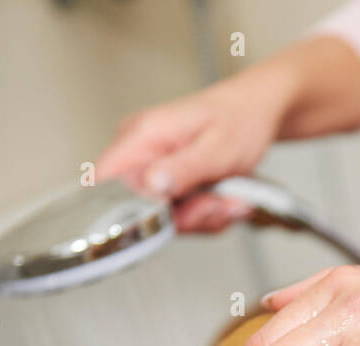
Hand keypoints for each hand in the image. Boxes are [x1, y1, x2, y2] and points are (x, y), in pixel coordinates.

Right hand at [95, 73, 289, 232]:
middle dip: (186, 218)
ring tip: (230, 197)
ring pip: (165, 220)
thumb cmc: (239, 119)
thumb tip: (150, 184)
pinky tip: (224, 198)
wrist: (256, 112)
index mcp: (142, 136)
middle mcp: (139, 153)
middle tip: (220, 203)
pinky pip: (180, 217)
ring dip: (203, 217)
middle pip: (139, 212)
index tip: (172, 214)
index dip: (128, 211)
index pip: (102, 182)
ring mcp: (152, 170)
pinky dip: (206, 215)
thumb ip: (184, 168)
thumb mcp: (218, 148)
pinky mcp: (167, 184)